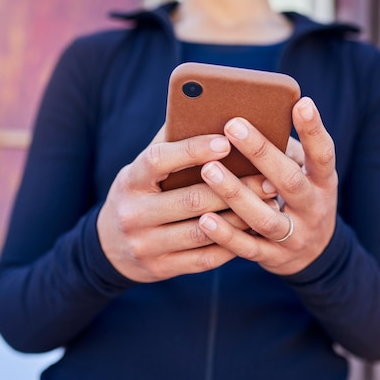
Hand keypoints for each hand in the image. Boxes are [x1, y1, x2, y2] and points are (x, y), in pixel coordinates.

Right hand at [97, 128, 278, 282]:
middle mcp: (133, 214)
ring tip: (268, 205)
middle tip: (267, 179)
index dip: (192, 150)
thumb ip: (170, 145)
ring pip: (203, 232)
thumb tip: (206, 110)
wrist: (110, 247)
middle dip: (234, 188)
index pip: (158, 160)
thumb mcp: (143, 170)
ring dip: (240, 218)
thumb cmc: (140, 194)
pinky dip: (232, 244)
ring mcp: (146, 245)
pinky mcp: (160, 268)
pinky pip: (204, 258)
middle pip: (191, 200)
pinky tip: (253, 231)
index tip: (226, 141)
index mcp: (130, 181)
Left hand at [198, 97, 337, 274]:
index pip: (323, 154)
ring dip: (236, 193)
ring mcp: (295, 236)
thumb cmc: (298, 198)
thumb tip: (250, 119)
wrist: (314, 254)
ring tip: (209, 170)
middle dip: (261, 153)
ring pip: (265, 217)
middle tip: (232, 125)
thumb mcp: (305, 174)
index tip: (302, 102)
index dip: (314, 130)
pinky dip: (226, 235)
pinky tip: (205, 219)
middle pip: (290, 181)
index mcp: (323, 182)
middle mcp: (313, 209)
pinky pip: (248, 247)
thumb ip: (284, 152)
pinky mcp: (274, 258)